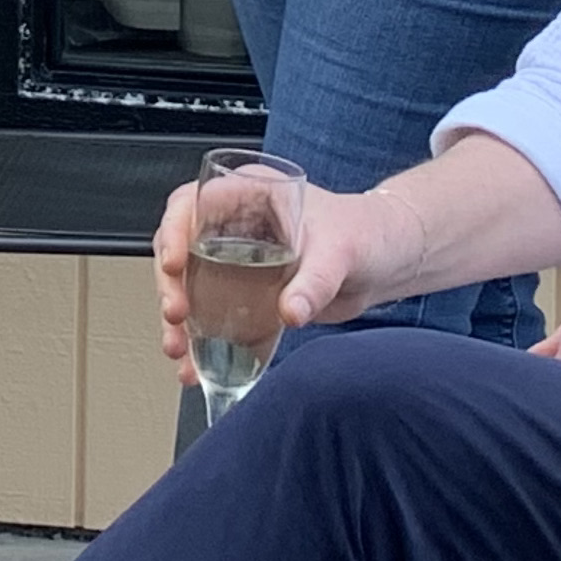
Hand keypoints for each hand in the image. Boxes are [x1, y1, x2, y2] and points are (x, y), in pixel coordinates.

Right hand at [153, 173, 400, 380]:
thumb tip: (290, 311)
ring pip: (190, 287)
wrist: (390, 262)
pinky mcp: (248, 295)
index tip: (174, 264)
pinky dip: (204, 343)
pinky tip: (196, 365)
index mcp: (248, 195)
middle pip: (181, 250)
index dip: (173, 232)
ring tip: (178, 348)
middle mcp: (234, 225)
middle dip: (170, 286)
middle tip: (177, 314)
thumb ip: (315, 281)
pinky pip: (216, 317)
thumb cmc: (367, 234)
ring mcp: (237, 261)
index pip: (191, 205)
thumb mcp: (341, 252)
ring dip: (179, 321)